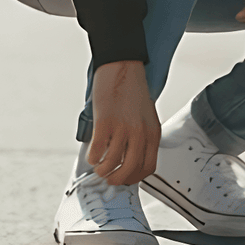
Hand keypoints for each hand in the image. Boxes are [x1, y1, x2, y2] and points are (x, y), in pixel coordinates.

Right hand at [88, 60, 161, 185]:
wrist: (122, 65)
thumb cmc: (132, 89)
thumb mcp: (145, 115)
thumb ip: (141, 135)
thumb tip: (128, 156)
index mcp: (152, 132)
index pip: (148, 166)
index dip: (135, 177)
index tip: (125, 178)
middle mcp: (140, 132)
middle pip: (130, 170)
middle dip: (117, 179)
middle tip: (109, 178)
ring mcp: (123, 128)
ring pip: (112, 163)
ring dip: (103, 170)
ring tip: (98, 167)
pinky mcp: (105, 122)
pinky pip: (98, 150)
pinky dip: (93, 157)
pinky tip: (92, 153)